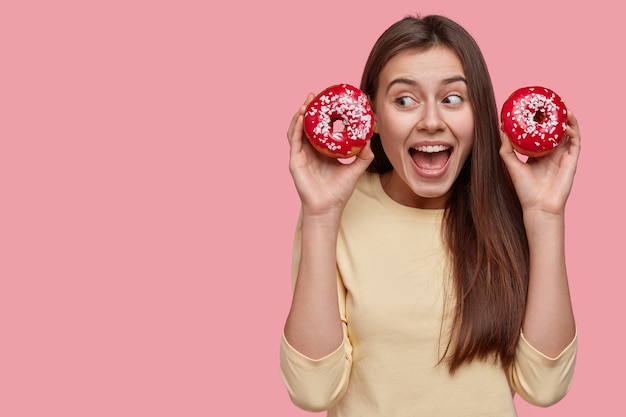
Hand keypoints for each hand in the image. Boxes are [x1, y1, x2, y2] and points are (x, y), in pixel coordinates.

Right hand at [287, 94, 374, 216]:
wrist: (328, 208)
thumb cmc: (339, 191)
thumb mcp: (355, 168)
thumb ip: (364, 155)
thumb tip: (371, 140)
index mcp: (321, 151)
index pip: (320, 128)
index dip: (323, 113)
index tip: (329, 100)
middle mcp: (309, 151)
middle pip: (306, 125)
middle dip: (309, 108)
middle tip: (315, 94)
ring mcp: (301, 155)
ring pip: (297, 130)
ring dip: (301, 114)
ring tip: (307, 102)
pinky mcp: (295, 161)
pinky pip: (294, 141)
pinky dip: (297, 127)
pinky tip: (302, 117)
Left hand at [499, 109, 580, 215]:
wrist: (538, 206)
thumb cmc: (525, 190)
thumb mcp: (511, 165)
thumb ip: (506, 149)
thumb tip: (501, 130)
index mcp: (540, 154)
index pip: (542, 133)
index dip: (541, 120)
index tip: (536, 106)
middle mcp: (553, 153)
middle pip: (557, 130)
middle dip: (556, 115)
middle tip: (552, 100)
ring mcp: (563, 156)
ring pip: (569, 133)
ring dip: (568, 119)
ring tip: (563, 106)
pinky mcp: (572, 161)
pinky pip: (575, 142)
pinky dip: (573, 131)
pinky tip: (567, 123)